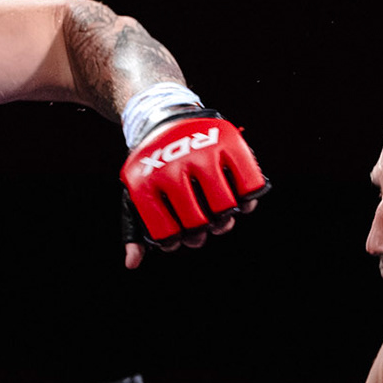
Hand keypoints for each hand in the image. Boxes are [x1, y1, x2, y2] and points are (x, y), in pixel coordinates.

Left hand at [120, 111, 265, 267]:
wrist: (163, 118)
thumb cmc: (153, 167)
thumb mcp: (137, 192)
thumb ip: (136, 229)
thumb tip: (133, 263)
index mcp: (145, 182)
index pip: (165, 231)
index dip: (173, 240)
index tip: (177, 234)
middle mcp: (173, 166)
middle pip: (198, 222)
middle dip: (202, 231)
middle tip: (204, 225)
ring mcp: (202, 152)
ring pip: (225, 206)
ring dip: (226, 219)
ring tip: (222, 215)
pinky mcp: (228, 140)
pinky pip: (249, 181)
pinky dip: (250, 196)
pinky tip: (242, 199)